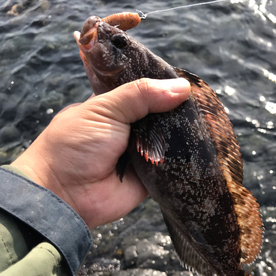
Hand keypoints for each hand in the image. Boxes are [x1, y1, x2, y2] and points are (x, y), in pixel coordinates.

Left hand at [11, 78, 190, 228]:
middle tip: (204, 102)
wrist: (65, 194)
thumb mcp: (105, 109)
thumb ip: (141, 95)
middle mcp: (131, 129)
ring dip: (186, 134)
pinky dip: (186, 159)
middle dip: (180, 110)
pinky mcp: (153, 177)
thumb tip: (183, 87)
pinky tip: (203, 146)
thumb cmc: (75, 146)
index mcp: (116, 107)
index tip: (188, 80)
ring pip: (172, 140)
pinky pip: (174, 166)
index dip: (165, 85)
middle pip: (164, 115)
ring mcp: (143, 154)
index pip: (146, 91)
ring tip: (210, 122)